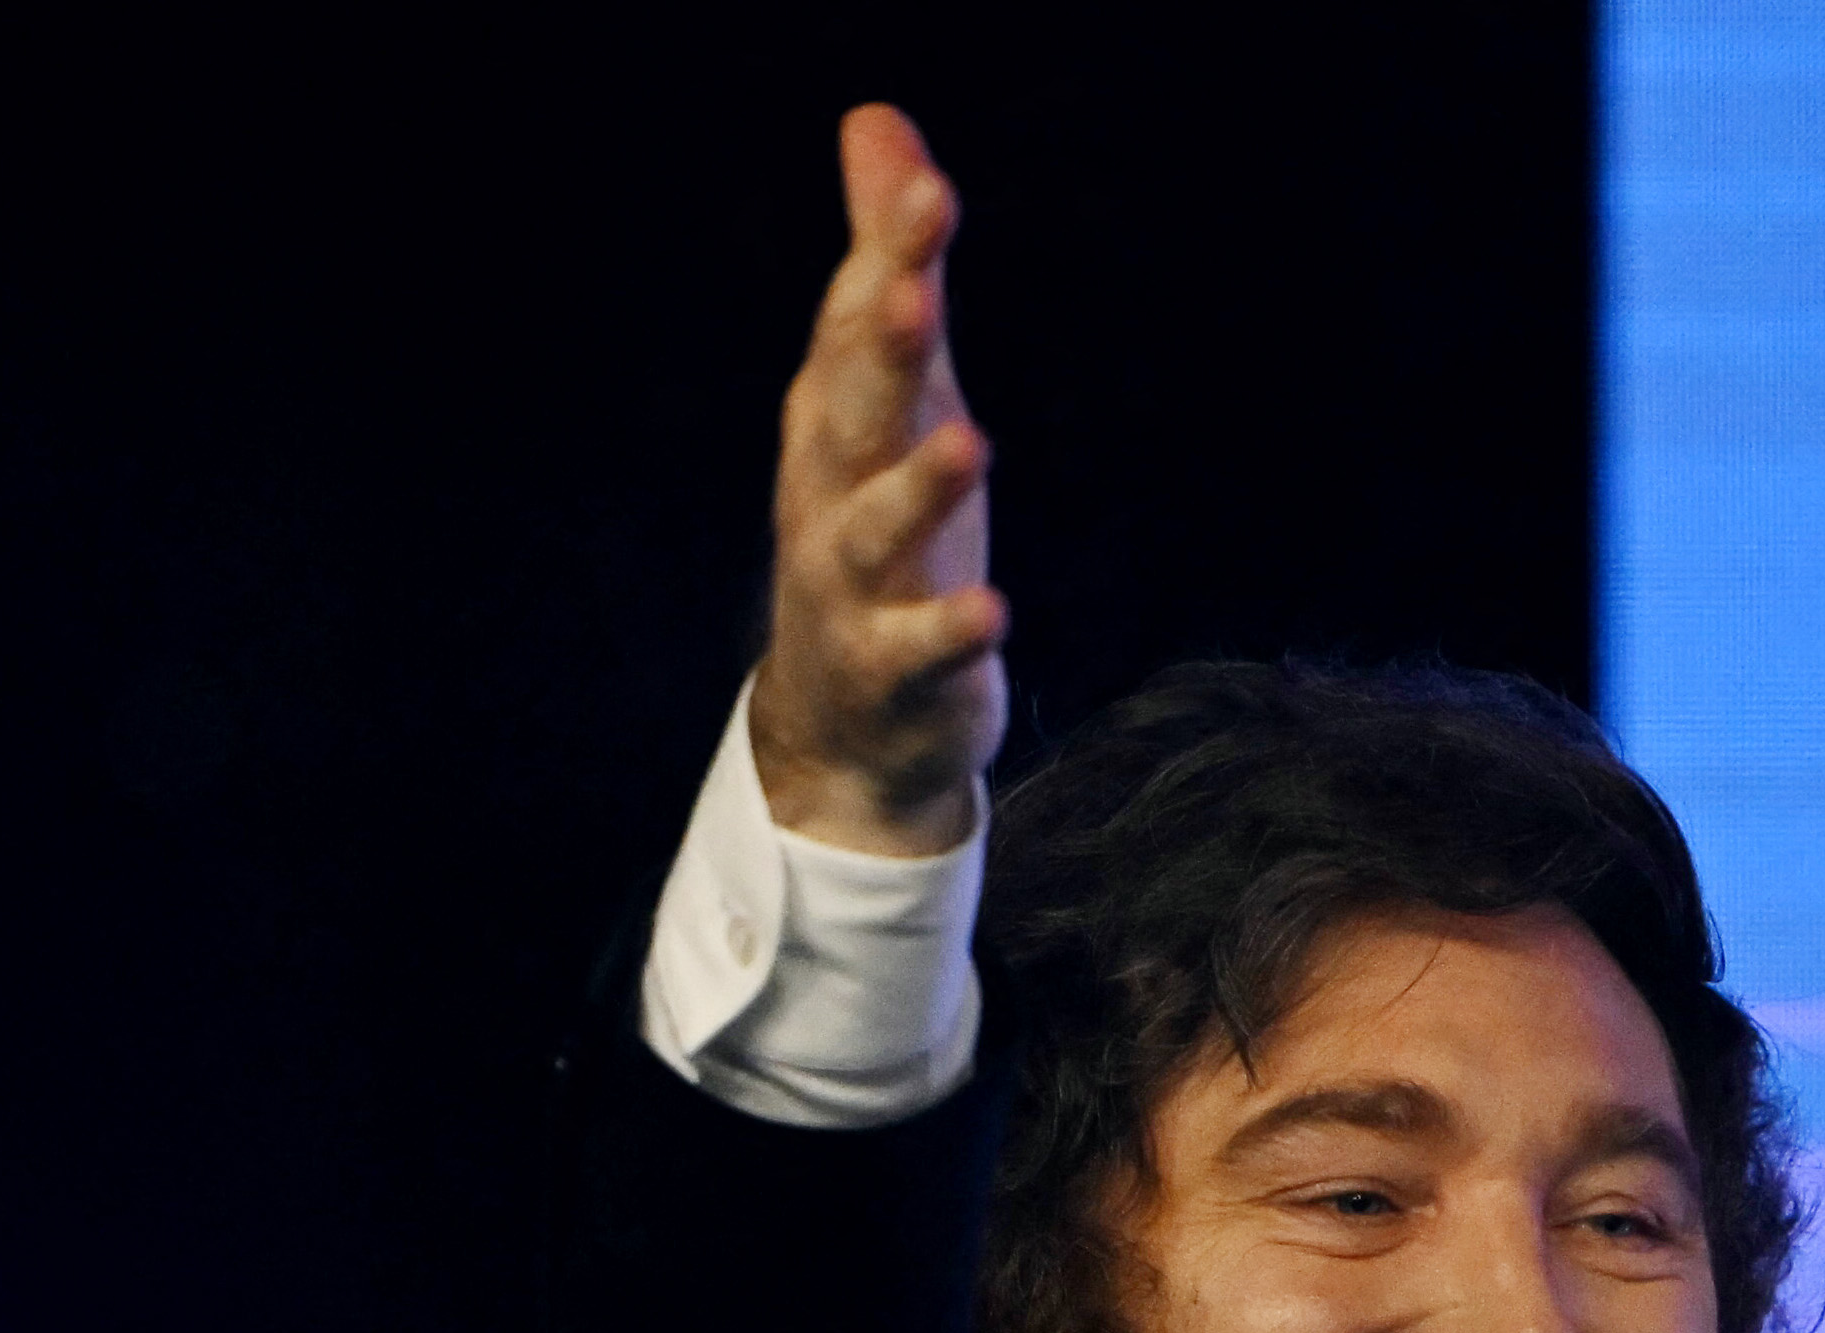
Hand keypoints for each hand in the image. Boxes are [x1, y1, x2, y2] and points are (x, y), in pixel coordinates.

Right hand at [749, 105, 1006, 859]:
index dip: (888, 259)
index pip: (857, 324)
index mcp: (836, 416)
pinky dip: (948, 630)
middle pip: (853, 412)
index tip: (927, 190)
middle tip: (908, 292)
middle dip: (877, 353)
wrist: (844, 720)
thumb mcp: (891, 392)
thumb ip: (884, 264)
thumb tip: (876, 121)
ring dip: (918, 489)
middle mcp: (830, 491)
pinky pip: (916, 648)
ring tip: (969, 444)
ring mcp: (853, 586)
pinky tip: (994, 611)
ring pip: (875, 530)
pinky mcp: (892, 670)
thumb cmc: (879, 527)